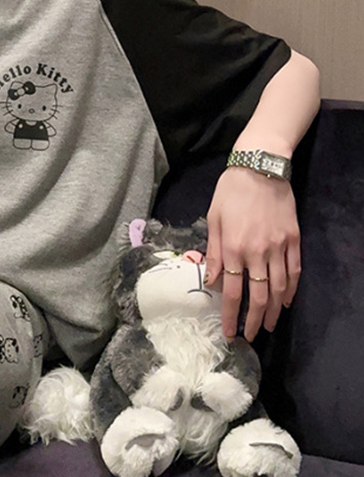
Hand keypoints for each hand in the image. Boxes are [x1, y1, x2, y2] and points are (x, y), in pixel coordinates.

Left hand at [204, 166, 300, 340]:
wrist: (260, 169)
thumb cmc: (230, 192)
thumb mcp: (213, 219)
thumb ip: (213, 252)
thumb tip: (210, 281)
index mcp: (233, 248)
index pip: (232, 292)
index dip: (231, 316)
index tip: (229, 332)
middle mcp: (258, 252)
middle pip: (259, 297)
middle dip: (255, 321)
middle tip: (252, 336)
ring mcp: (279, 248)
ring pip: (279, 289)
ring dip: (274, 311)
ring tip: (269, 324)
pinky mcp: (294, 241)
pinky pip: (294, 272)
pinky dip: (291, 290)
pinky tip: (286, 301)